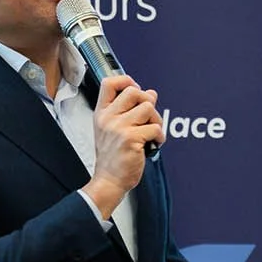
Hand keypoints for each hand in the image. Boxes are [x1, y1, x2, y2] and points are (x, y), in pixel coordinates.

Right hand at [83, 75, 162, 216]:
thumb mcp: (112, 130)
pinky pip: (155, 128)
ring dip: (156, 120)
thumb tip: (151, 93)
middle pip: (134, 91)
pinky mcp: (131, 139)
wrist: (109, 180)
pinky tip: (153, 144)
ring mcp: (119, 128)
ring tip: (151, 133)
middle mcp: (108, 118)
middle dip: (147, 101)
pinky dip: (159, 137)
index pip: (109, 83)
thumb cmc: (112, 157)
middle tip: (148, 116)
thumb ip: (128, 111)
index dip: (126, 81)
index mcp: (101, 113)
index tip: (136, 89)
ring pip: (148, 108)